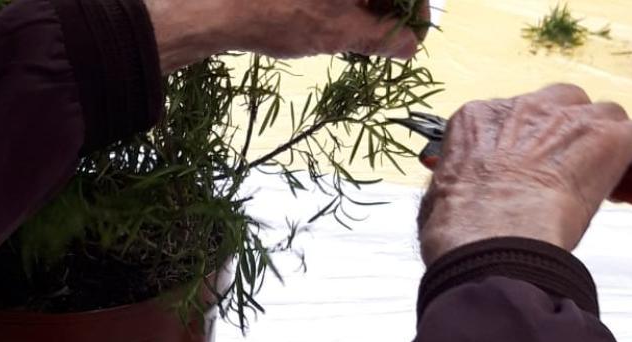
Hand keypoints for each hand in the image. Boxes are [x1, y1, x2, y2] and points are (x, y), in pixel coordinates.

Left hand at [146, 0, 428, 72]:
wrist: (216, 7)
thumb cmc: (280, 15)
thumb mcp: (339, 32)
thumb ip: (381, 37)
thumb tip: (406, 46)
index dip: (415, 11)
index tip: (413, 38)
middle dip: (387, 8)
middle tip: (386, 43)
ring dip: (363, 6)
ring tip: (357, 38)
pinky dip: (338, 1)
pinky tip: (329, 23)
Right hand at [418, 84, 631, 263]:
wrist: (489, 242)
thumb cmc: (459, 233)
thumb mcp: (440, 200)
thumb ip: (455, 187)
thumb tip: (454, 201)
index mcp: (477, 119)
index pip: (512, 116)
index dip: (532, 143)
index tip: (538, 169)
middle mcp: (524, 108)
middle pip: (564, 103)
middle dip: (573, 131)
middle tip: (576, 169)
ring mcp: (569, 120)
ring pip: (605, 115)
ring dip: (610, 141)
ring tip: (613, 178)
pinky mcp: (608, 139)